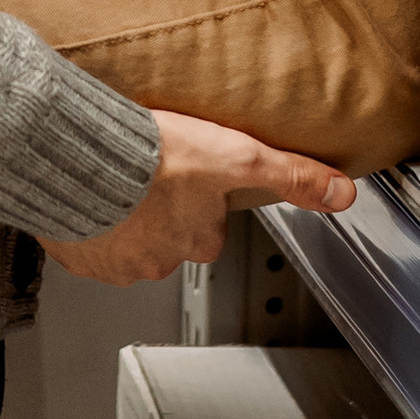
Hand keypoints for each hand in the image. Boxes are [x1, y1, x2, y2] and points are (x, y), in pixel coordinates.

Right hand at [44, 108, 355, 286]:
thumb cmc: (150, 157)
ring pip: (125, 240)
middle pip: (167, 237)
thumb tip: (342, 194)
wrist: (78, 158)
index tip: (186, 174)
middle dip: (159, 210)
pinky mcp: (77, 254)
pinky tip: (85, 192)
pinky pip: (84, 242)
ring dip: (121, 215)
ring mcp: (116, 262)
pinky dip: (85, 219)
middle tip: (148, 173)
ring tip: (113, 179)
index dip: (199, 198)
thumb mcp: (237, 157)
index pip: (208, 226)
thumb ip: (291, 175)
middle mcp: (160, 259)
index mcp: (197, 239)